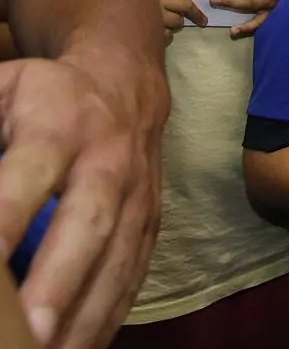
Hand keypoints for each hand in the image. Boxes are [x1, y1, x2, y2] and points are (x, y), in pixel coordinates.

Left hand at [0, 51, 164, 348]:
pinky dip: (108, 318)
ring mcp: (137, 195)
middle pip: (87, 224)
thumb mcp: (0, 90)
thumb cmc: (43, 95)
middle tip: (28, 334)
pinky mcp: (153, 223)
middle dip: (58, 282)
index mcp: (59, 124)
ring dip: (84, 316)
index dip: (6, 219)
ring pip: (117, 259)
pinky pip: (134, 276)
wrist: (127, 84)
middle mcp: (107, 161)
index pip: (28, 175)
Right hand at [153, 0, 210, 40]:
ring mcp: (154, 15)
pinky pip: (167, 35)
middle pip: (186, 5)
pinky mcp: (151, 31)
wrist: (100, 16)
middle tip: (204, 21)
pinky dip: (165, 34)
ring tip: (164, 23)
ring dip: (175, 23)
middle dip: (196, 14)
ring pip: (177, 21)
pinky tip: (155, 31)